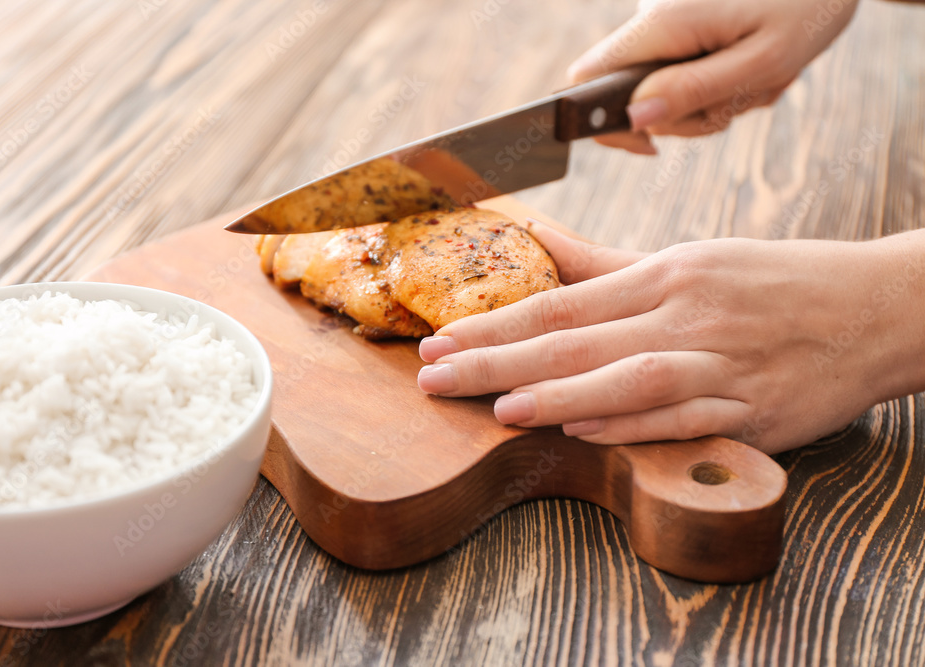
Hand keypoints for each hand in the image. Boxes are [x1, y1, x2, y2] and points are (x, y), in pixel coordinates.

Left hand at [417, 223, 924, 453]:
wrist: (875, 309)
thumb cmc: (773, 283)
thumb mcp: (688, 259)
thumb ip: (606, 264)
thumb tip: (539, 243)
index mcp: (663, 275)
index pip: (560, 302)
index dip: (494, 324)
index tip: (441, 340)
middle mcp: (685, 314)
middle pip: (576, 340)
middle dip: (496, 359)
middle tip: (434, 376)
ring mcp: (720, 363)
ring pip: (629, 377)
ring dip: (560, 394)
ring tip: (499, 407)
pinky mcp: (753, 410)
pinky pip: (682, 418)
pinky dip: (630, 426)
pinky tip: (583, 431)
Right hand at [569, 0, 859, 153]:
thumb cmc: (806, 9)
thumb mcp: (761, 61)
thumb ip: (694, 90)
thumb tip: (634, 118)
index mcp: (661, 24)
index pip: (587, 80)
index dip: (604, 122)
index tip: (650, 145)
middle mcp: (652, 17)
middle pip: (632, 96)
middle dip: (683, 116)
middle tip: (738, 101)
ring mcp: (665, 20)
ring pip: (662, 89)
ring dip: (710, 100)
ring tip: (756, 76)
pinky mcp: (682, 25)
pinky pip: (682, 72)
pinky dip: (717, 82)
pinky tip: (750, 63)